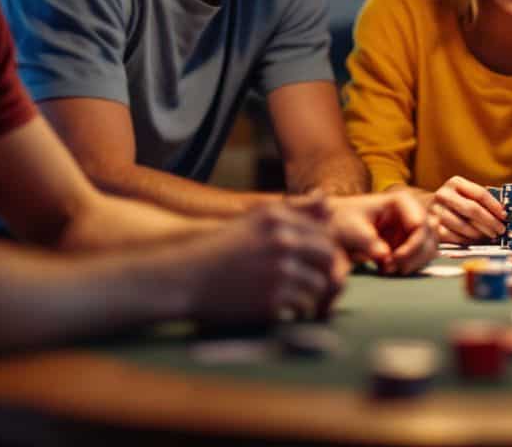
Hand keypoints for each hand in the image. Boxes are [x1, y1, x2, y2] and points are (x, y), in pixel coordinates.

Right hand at [186, 202, 340, 324]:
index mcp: (278, 219)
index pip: (323, 233)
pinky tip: (288, 311)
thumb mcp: (252, 222)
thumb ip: (290, 213)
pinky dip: (300, 311)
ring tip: (301, 301)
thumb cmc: (217, 251)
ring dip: (314, 295)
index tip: (315, 265)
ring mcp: (279, 269)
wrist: (183, 278)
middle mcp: (282, 240)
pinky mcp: (273, 298)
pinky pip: (305, 305)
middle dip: (325, 272)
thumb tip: (326, 199)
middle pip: (328, 256)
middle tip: (316, 286)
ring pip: (320, 284)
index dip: (322, 252)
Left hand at [328, 192, 437, 274]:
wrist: (336, 228)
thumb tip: (385, 255)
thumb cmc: (342, 221)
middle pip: (429, 235)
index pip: (420, 222)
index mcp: (400, 202)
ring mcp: (412, 229)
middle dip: (413, 255)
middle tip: (391, 267)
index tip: (394, 258)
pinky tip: (389, 268)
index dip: (413, 243)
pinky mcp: (410, 243)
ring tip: (389, 269)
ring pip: (429, 247)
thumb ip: (368, 241)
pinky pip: (421, 257)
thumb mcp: (351, 228)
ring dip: (414, 262)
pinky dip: (410, 266)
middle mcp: (411, 213)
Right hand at [426, 176, 504, 244]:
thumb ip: (482, 200)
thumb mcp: (465, 193)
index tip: (505, 216)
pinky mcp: (432, 228)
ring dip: (481, 234)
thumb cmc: (454, 202)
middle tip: (501, 230)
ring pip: (464, 226)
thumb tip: (504, 212)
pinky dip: (468, 241)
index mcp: (455, 183)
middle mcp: (443, 195)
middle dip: (490, 222)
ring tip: (491, 236)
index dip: (495, 206)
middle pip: (472, 209)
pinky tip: (476, 240)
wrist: (426, 208)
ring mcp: (436, 211)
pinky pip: (455, 237)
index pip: (480, 194)